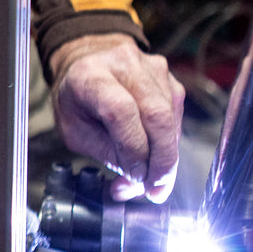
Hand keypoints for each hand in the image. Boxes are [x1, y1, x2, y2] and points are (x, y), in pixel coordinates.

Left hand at [48, 33, 184, 203]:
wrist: (87, 60)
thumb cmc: (76, 97)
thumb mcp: (75, 130)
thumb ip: (106, 155)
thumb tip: (134, 185)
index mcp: (91, 75)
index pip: (121, 112)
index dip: (133, 149)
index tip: (135, 177)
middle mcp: (125, 65)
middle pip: (157, 115)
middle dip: (161, 161)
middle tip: (155, 191)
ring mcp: (152, 68)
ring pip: (171, 118)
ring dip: (166, 156)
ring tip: (151, 179)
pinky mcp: (169, 77)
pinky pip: (177, 116)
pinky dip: (169, 143)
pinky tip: (156, 156)